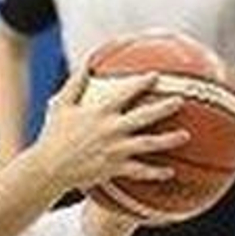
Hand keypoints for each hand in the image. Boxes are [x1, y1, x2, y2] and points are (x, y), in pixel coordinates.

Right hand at [35, 67, 186, 195]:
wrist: (48, 168)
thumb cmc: (53, 136)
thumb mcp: (61, 106)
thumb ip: (76, 83)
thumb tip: (87, 62)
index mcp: (100, 112)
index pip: (126, 93)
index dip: (143, 82)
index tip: (158, 75)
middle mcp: (111, 129)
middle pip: (145, 116)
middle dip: (165, 108)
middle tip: (181, 101)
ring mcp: (115, 150)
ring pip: (148, 144)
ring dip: (168, 140)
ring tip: (185, 136)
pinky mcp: (114, 168)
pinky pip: (139, 171)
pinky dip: (155, 173)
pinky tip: (170, 172)